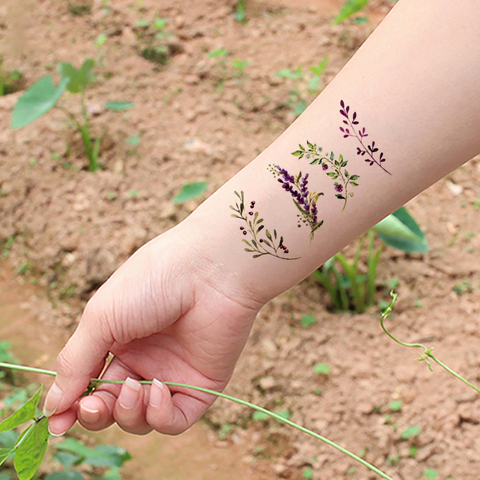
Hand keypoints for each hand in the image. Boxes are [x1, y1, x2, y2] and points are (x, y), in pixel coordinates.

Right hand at [45, 223, 260, 435]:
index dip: (73, 405)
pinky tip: (157, 390)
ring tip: (133, 388)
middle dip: (97, 414)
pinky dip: (160, 416)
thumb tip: (51, 407)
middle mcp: (144, 358)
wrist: (209, 269)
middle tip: (92, 406)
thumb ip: (76, 364)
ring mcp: (172, 372)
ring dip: (129, 414)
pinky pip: (175, 420)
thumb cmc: (153, 282)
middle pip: (112, 407)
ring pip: (141, 419)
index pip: (90, 383)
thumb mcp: (101, 318)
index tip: (57, 424)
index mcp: (118, 339)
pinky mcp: (201, 384)